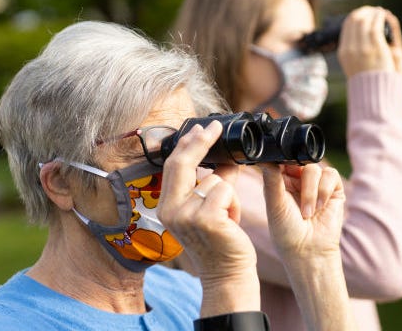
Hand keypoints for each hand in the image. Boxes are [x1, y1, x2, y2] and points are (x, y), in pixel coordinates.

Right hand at [157, 121, 255, 280]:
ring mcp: (186, 215)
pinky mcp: (206, 219)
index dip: (186, 144)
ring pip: (214, 180)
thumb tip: (226, 155)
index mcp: (166, 206)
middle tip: (215, 126)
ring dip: (229, 194)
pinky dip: (234, 203)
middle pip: (182, 163)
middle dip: (201, 141)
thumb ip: (215, 180)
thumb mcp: (211, 208)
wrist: (227, 273)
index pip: (172, 166)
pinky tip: (231, 222)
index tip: (201, 128)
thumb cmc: (221, 241)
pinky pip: (225, 191)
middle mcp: (170, 210)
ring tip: (228, 216)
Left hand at [261, 163, 345, 258]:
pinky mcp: (334, 188)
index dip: (282, 160)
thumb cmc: (287, 231)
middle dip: (298, 181)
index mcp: (280, 180)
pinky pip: (330, 175)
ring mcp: (316, 183)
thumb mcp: (275, 204)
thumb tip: (265, 159)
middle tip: (294, 199)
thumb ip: (271, 180)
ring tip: (308, 213)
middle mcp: (298, 179)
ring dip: (310, 191)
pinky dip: (324, 191)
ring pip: (314, 168)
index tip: (280, 170)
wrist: (309, 250)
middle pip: (299, 160)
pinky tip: (320, 207)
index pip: (282, 159)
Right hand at [338, 6, 401, 97]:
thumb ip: (355, 52)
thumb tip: (359, 39)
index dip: (356, 16)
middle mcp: (351, 48)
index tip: (365, 14)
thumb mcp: (355, 67)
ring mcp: (363, 47)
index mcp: (343, 52)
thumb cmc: (368, 83)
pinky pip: (376, 25)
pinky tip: (384, 15)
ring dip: (373, 13)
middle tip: (374, 11)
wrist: (375, 95)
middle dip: (365, 12)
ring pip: (365, 20)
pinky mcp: (376, 47)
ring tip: (380, 12)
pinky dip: (380, 17)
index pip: (347, 26)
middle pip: (355, 20)